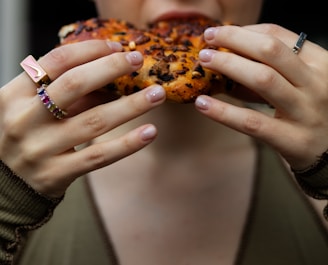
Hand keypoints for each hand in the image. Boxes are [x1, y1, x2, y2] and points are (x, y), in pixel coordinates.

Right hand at [0, 40, 165, 196]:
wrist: (4, 184)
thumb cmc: (26, 135)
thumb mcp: (33, 108)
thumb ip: (67, 94)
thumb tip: (112, 78)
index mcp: (14, 95)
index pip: (56, 62)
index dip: (90, 50)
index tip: (117, 47)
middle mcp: (24, 119)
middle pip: (75, 85)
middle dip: (111, 68)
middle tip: (138, 61)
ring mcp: (40, 148)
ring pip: (94, 121)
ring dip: (131, 105)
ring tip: (157, 94)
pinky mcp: (57, 174)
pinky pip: (99, 156)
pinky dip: (127, 144)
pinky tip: (150, 132)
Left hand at [196, 24, 327, 169]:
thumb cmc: (309, 113)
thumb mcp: (299, 84)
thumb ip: (272, 70)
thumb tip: (228, 57)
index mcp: (320, 64)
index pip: (279, 36)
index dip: (245, 31)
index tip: (220, 33)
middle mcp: (316, 84)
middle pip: (270, 51)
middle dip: (234, 40)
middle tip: (207, 40)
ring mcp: (306, 112)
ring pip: (263, 80)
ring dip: (228, 66)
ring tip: (204, 62)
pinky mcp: (293, 140)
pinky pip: (252, 122)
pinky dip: (223, 112)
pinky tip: (202, 103)